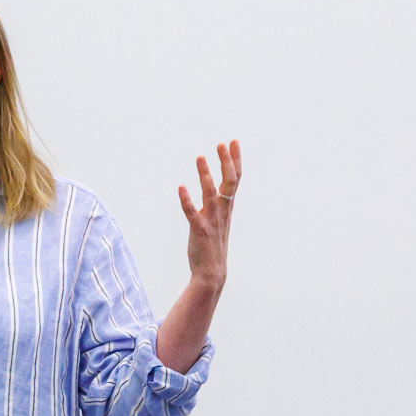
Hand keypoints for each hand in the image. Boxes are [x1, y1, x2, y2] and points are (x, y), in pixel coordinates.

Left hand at [178, 139, 239, 290]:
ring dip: (205, 174)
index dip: (234, 160)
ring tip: (199, 156)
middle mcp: (222, 212)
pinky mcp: (198, 230)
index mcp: (227, 208)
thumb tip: (214, 189)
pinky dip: (186, 200)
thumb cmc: (213, 246)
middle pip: (228, 182)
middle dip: (226, 162)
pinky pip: (191, 212)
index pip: (235, 179)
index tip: (234, 142)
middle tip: (222, 143)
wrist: (212, 273)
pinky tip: (180, 187)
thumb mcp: (219, 221)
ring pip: (210, 193)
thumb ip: (217, 205)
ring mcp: (211, 220)